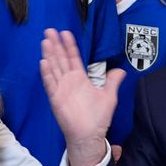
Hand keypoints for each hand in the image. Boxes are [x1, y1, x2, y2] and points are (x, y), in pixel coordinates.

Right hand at [40, 29, 124, 165]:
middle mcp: (69, 82)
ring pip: (54, 68)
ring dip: (49, 55)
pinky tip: (44, 62)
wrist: (90, 135)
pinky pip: (51, 84)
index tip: (66, 33)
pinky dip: (47, 73)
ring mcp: (61, 89)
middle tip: (50, 30)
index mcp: (81, 79)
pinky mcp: (56, 99)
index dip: (70, 46)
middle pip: (61, 59)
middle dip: (56, 45)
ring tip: (46, 41)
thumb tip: (121, 70)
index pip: (74, 58)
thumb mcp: (109, 96)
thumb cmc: (98, 118)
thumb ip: (112, 82)